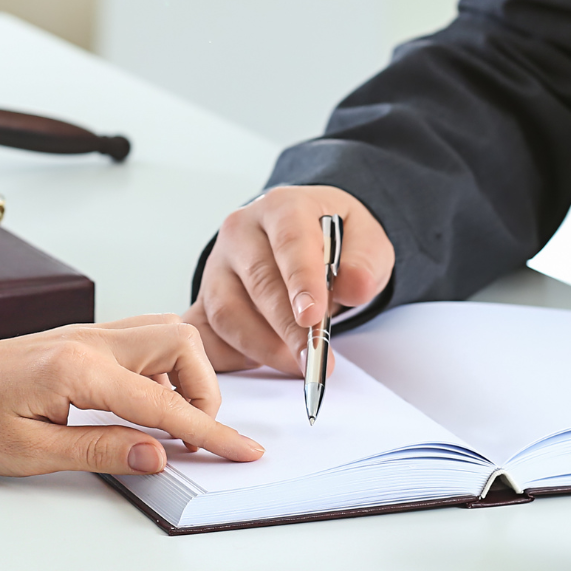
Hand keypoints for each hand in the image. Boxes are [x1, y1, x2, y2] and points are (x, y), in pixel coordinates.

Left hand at [0, 316, 265, 477]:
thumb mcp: (29, 452)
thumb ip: (101, 449)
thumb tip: (158, 455)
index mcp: (79, 369)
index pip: (165, 406)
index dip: (210, 434)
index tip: (244, 452)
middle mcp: (90, 341)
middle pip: (181, 344)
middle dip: (204, 391)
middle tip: (191, 438)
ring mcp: (87, 334)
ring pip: (165, 336)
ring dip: (184, 378)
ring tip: (169, 425)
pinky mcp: (80, 340)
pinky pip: (142, 342)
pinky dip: (160, 371)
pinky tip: (141, 407)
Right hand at [182, 185, 393, 373]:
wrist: (305, 237)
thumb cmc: (333, 240)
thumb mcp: (365, 240)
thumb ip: (365, 261)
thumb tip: (355, 287)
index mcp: (282, 207)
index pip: (289, 241)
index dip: (300, 281)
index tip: (313, 317)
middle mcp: (241, 232)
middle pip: (258, 282)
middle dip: (287, 328)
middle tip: (314, 357)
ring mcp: (217, 266)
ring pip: (227, 313)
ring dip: (263, 347)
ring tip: (298, 362)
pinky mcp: (205, 299)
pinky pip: (207, 335)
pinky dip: (230, 356)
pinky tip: (262, 362)